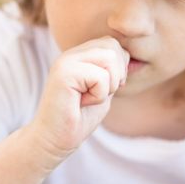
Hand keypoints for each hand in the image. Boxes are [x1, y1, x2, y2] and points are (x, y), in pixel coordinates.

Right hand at [30, 36, 128, 158]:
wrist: (54, 140)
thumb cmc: (79, 118)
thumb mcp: (103, 89)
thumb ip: (113, 71)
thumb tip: (130, 58)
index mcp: (79, 55)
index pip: (112, 43)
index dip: (119, 67)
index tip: (104, 89)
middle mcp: (71, 54)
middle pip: (112, 45)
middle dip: (117, 74)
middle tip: (98, 94)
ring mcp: (66, 61)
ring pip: (109, 57)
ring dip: (108, 85)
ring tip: (89, 98)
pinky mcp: (64, 73)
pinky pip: (100, 77)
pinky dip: (98, 96)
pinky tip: (81, 103)